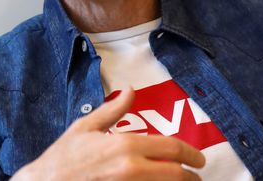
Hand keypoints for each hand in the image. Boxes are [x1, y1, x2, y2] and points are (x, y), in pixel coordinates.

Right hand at [12, 88, 205, 179]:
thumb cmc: (64, 157)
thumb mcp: (86, 126)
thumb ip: (114, 109)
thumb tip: (130, 90)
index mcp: (124, 145)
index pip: (171, 148)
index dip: (191, 153)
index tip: (198, 158)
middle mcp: (131, 169)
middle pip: (177, 173)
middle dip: (191, 176)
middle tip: (196, 175)